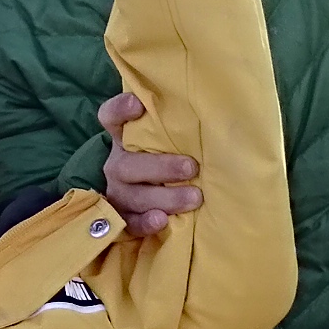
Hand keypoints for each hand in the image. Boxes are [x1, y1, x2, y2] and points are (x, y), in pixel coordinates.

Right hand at [97, 90, 199, 236]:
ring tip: (194, 197)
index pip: (111, 118)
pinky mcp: (124, 219)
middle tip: (191, 167)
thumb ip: (177, 126)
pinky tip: (162, 221)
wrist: (146, 195)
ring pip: (134, 196)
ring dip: (165, 197)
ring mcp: (118, 193)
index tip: (138, 104)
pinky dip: (145, 223)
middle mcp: (117, 165)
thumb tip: (217, 109)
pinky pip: (130, 223)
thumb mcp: (165, 140)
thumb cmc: (165, 158)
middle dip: (161, 167)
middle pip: (128, 164)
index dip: (120, 110)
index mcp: (123, 139)